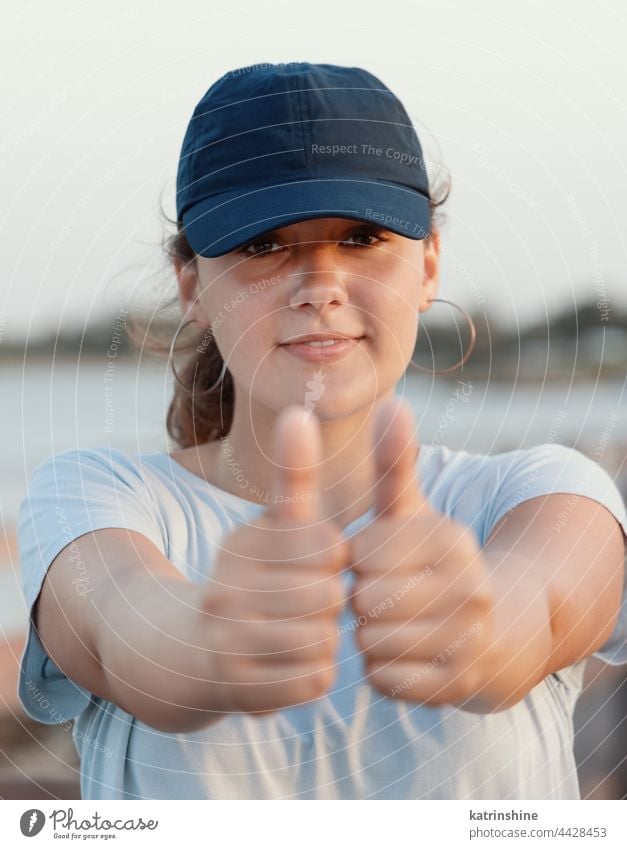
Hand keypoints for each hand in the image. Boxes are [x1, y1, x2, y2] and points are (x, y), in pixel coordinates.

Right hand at [201, 406, 348, 715]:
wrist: (191, 649)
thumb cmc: (255, 577)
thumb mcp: (275, 524)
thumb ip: (295, 471)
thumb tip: (299, 410)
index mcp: (239, 542)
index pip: (329, 544)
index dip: (334, 556)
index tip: (315, 562)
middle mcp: (224, 588)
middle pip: (329, 594)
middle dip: (330, 600)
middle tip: (308, 603)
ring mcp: (226, 640)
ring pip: (324, 639)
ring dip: (324, 638)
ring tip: (301, 630)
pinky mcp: (238, 688)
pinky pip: (316, 680)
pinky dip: (314, 673)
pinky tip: (292, 662)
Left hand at [349, 398, 495, 705]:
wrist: (494, 629)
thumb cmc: (430, 561)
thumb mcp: (411, 511)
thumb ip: (395, 462)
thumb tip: (392, 401)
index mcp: (452, 540)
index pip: (362, 553)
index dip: (354, 561)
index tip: (368, 562)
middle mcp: (470, 588)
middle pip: (366, 600)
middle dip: (359, 599)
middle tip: (373, 596)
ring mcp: (469, 639)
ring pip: (373, 643)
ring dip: (366, 636)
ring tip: (383, 623)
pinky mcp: (459, 685)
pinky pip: (386, 680)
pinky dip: (380, 670)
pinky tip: (395, 653)